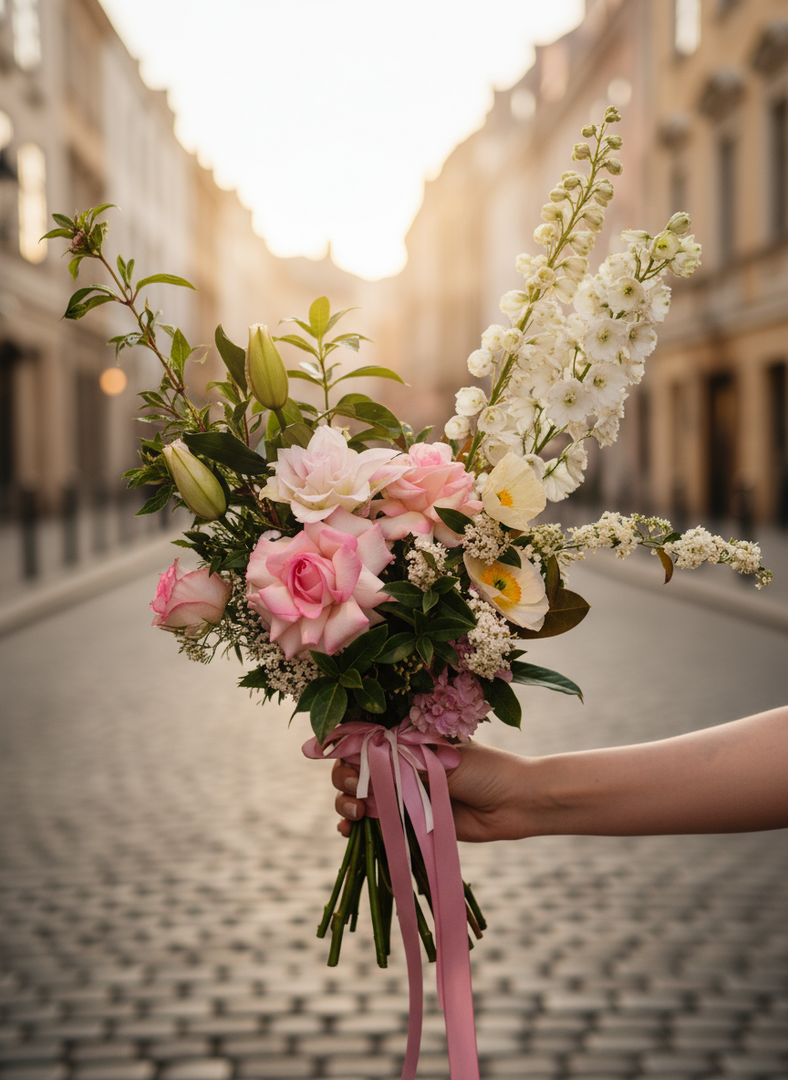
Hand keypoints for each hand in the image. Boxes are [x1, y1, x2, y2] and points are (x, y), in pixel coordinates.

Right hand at [333, 741, 536, 842]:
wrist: (515, 804)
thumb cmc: (485, 770)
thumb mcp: (441, 760)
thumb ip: (404, 763)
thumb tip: (363, 764)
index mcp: (408, 739)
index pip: (365, 739)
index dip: (345, 746)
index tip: (330, 754)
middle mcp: (401, 763)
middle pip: (356, 768)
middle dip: (344, 777)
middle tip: (352, 788)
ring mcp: (404, 793)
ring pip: (360, 796)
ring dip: (347, 803)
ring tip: (355, 812)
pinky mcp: (410, 821)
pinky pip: (377, 823)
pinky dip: (356, 826)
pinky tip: (350, 830)